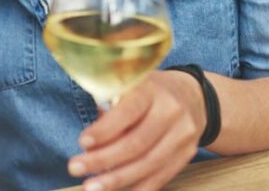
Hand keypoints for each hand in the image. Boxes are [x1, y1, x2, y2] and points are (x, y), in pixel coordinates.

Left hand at [67, 70, 205, 190]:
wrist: (192, 97)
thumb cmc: (148, 92)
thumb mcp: (130, 87)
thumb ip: (110, 108)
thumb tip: (89, 143)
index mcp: (151, 90)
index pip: (128, 111)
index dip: (105, 129)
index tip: (83, 142)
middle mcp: (170, 112)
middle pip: (136, 143)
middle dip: (103, 159)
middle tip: (75, 168)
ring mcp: (182, 135)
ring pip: (148, 164)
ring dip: (116, 179)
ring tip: (92, 187)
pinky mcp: (187, 154)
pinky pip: (161, 176)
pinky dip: (139, 187)